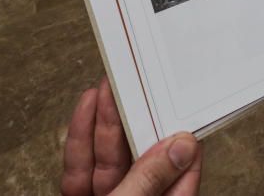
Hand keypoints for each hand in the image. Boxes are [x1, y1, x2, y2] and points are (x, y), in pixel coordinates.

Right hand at [61, 77, 202, 195]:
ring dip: (106, 119)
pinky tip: (87, 109)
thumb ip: (149, 178)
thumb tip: (181, 147)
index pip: (182, 170)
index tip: (175, 104)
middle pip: (142, 156)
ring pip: (109, 156)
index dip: (180, 135)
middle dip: (136, 118)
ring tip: (108, 87)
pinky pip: (82, 167)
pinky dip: (81, 138)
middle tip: (136, 85)